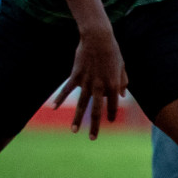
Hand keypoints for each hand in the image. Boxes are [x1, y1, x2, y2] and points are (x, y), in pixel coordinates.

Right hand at [53, 23, 127, 138]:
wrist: (98, 38)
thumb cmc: (113, 52)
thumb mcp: (122, 67)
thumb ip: (123, 82)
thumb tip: (122, 95)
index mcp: (114, 84)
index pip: (112, 105)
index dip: (111, 114)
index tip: (110, 122)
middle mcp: (100, 86)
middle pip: (96, 110)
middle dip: (94, 126)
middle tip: (93, 139)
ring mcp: (87, 82)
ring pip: (81, 104)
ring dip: (77, 119)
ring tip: (74, 132)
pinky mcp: (75, 76)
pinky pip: (66, 90)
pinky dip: (60, 99)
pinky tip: (53, 108)